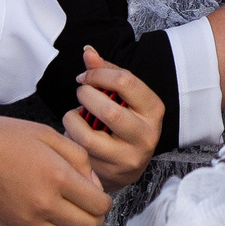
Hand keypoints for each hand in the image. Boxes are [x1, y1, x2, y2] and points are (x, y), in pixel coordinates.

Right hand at [0, 116, 110, 225]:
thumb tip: (94, 183)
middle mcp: (44, 204)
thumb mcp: (47, 135)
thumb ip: (78, 158)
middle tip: (85, 204)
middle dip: (93, 216)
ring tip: (66, 213)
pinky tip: (48, 222)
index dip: (104, 200)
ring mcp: (26, 221)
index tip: (96, 194)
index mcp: (58, 177)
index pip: (100, 205)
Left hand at [69, 46, 162, 186]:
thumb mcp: (122, 96)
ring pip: (88, 136)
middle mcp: (147, 134)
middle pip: (109, 109)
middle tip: (80, 94)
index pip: (125, 81)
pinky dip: (70, 138)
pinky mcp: (111, 173)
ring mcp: (130, 157)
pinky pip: (80, 152)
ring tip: (73, 116)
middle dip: (85, 96)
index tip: (86, 77)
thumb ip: (106, 72)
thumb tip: (88, 51)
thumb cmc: (124, 122)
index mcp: (154, 109)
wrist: (128, 165)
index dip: (98, 74)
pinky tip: (74, 134)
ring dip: (71, 120)